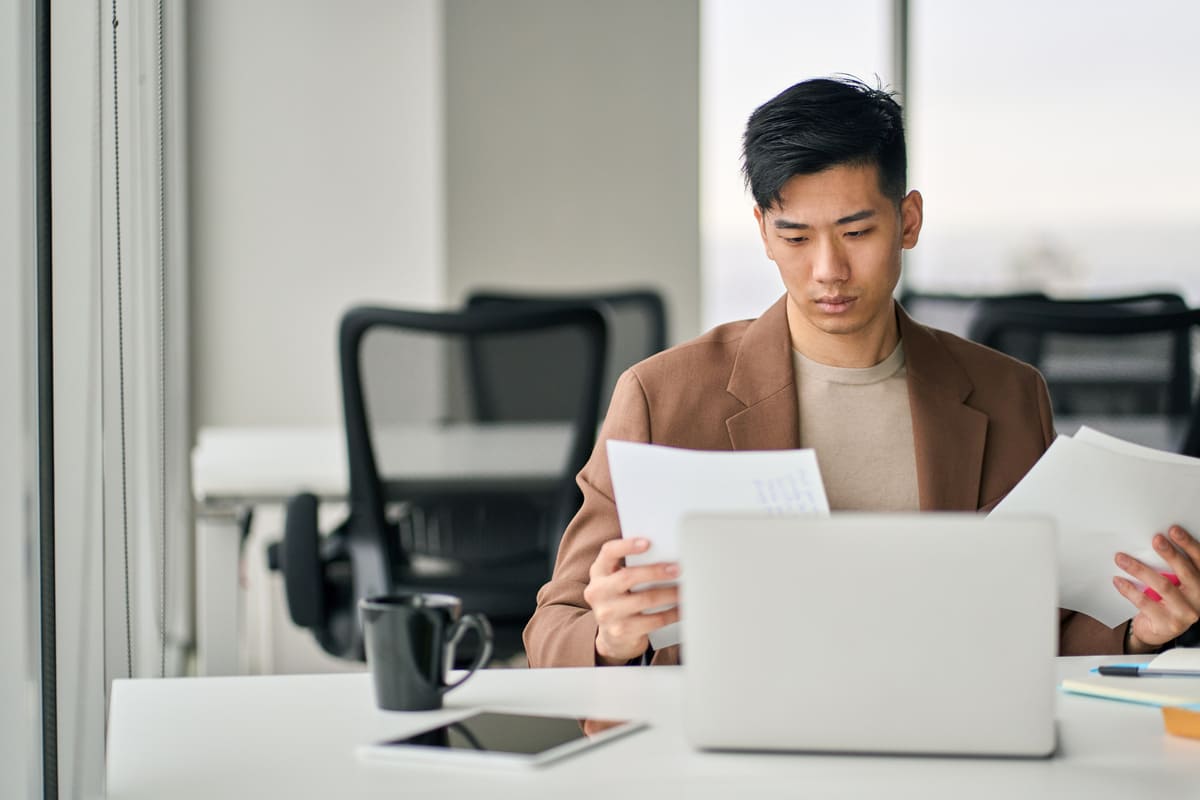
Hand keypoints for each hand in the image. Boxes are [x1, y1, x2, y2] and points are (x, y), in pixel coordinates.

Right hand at [583, 537, 679, 665]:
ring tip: (683, 589)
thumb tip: (665, 555)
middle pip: (628, 577)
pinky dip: (672, 613)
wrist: (612, 637)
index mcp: (598, 573)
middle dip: (655, 572)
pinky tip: (681, 608)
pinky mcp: (622, 631)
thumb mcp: (615, 581)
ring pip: (645, 599)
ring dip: (669, 593)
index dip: (627, 546)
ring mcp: (608, 614)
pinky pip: (654, 620)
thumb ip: (630, 566)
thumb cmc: (620, 599)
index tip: (648, 543)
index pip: (608, 553)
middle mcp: (598, 592)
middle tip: (676, 569)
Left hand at [1113, 525, 1199, 652]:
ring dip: (1140, 569)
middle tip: (1156, 539)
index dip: (1188, 545)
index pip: (1199, 561)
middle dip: (1170, 554)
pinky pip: (1145, 602)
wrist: (1156, 631)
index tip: (1173, 530)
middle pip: (1186, 572)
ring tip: (1121, 558)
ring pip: (1163, 586)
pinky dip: (1129, 589)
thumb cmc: (1164, 601)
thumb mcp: (1172, 583)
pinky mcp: (1168, 624)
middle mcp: (1198, 599)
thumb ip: (1169, 567)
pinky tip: (1118, 580)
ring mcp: (1185, 614)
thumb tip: (1151, 541)